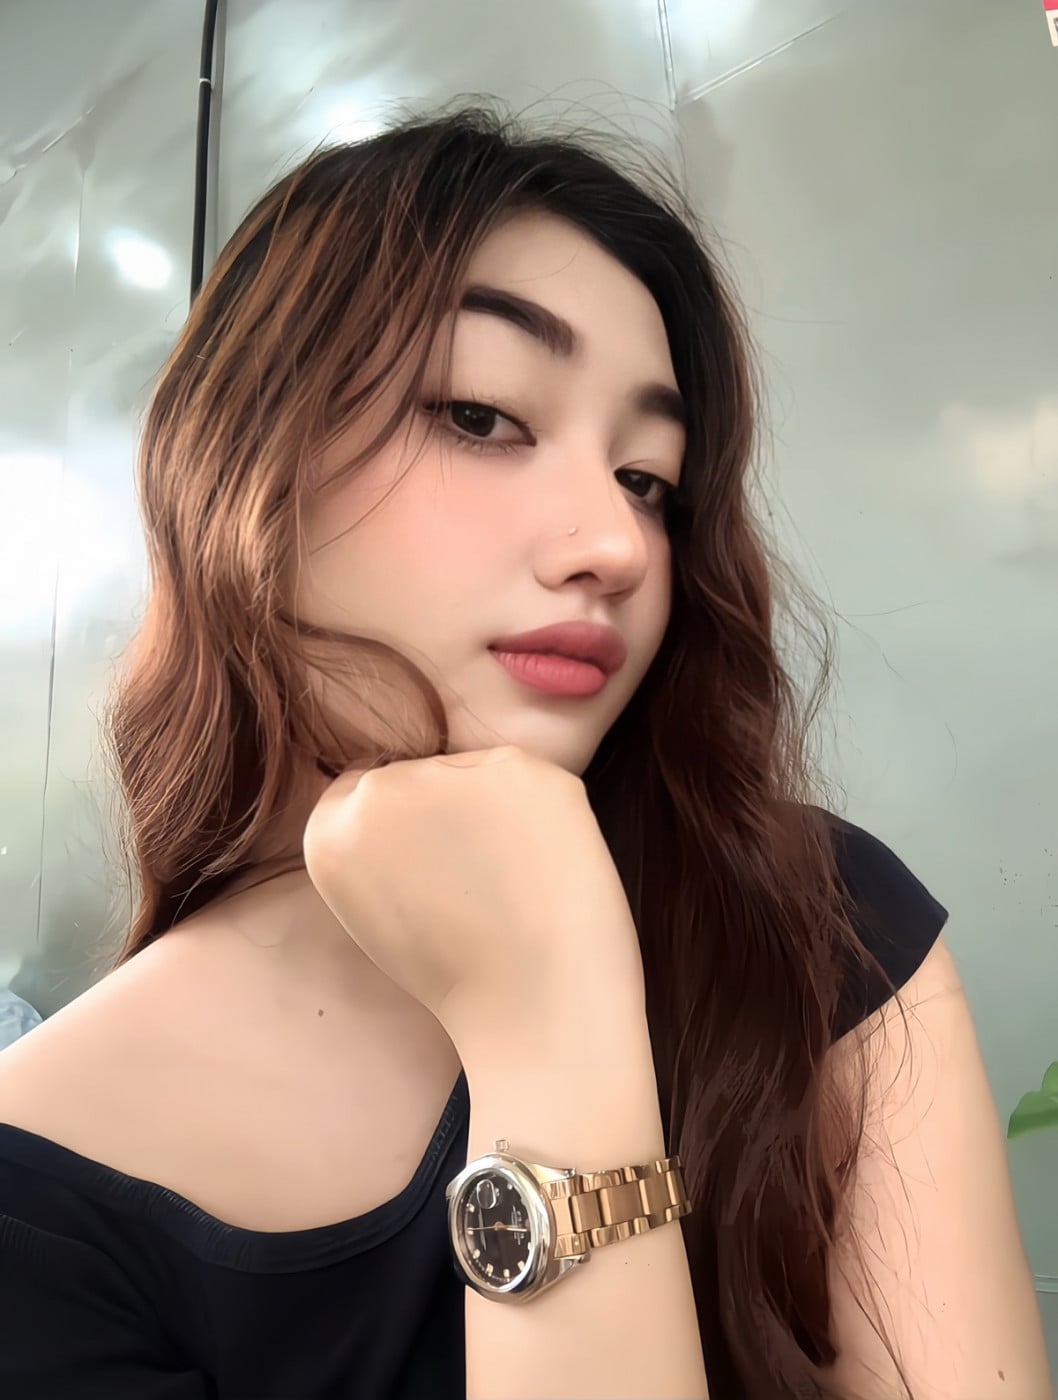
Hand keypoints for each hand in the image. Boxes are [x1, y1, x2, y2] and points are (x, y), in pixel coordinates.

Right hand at [302, 745, 643, 1039]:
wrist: (536, 1004)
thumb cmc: (460, 976)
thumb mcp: (372, 910)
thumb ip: (371, 850)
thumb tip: (405, 806)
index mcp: (329, 831)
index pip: (362, 789)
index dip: (405, 823)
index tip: (432, 858)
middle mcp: (379, 790)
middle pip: (416, 773)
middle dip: (444, 808)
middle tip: (478, 873)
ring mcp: (449, 772)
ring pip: (470, 771)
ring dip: (491, 805)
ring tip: (514, 873)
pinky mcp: (516, 767)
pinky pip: (524, 776)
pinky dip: (540, 810)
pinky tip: (544, 859)